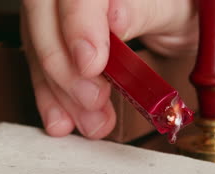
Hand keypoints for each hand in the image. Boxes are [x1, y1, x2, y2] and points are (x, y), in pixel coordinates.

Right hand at [20, 0, 197, 138]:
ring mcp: (58, 13)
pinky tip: (65, 120)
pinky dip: (53, 98)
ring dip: (59, 91)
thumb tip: (115, 19)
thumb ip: (142, 11)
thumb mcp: (171, 8)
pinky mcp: (55, 41)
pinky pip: (41, 68)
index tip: (91, 64)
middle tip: (92, 98)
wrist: (176, 22)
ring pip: (37, 46)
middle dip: (62, 65)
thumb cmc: (178, 10)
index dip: (77, 25)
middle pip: (41, 15)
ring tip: (91, 121)